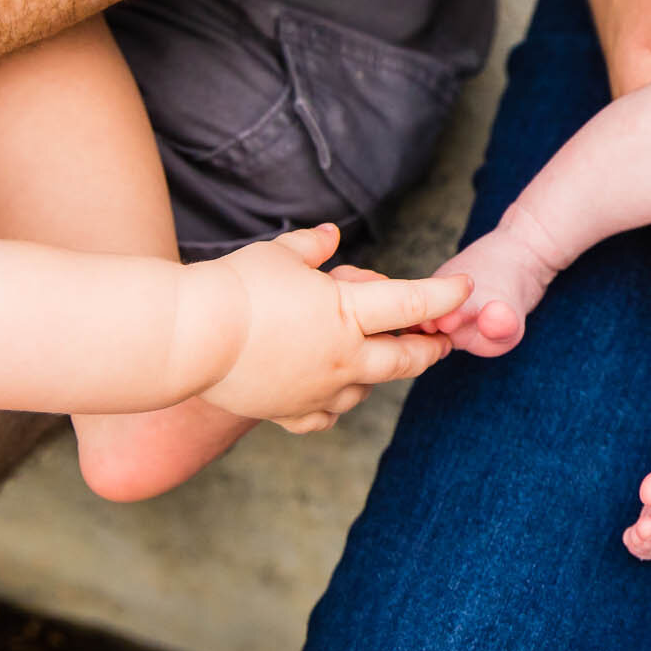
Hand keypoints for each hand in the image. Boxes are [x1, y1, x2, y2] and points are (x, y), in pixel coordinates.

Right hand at [190, 224, 463, 431]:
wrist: (186, 338)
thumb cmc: (234, 287)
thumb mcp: (279, 254)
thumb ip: (311, 247)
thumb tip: (330, 236)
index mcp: (348, 314)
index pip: (413, 305)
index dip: (444, 296)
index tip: (465, 290)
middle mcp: (343, 359)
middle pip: (405, 360)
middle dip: (429, 349)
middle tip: (441, 342)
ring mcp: (318, 391)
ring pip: (367, 388)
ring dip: (378, 371)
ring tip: (376, 355)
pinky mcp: (290, 413)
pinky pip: (327, 414)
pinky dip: (336, 402)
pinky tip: (335, 390)